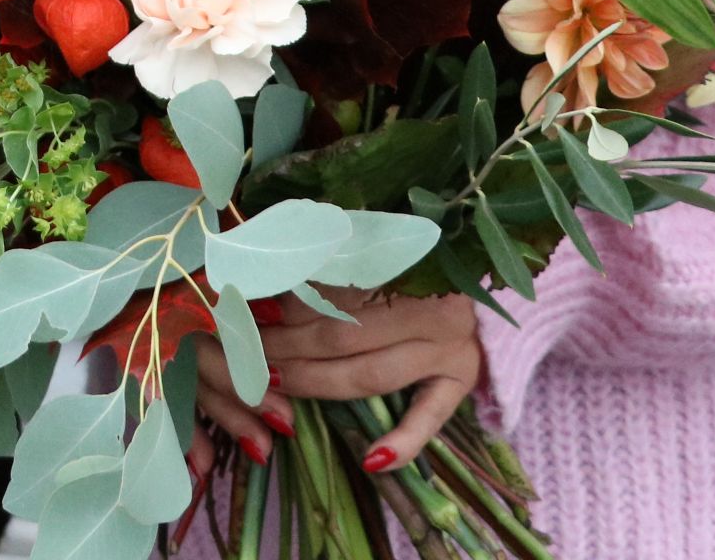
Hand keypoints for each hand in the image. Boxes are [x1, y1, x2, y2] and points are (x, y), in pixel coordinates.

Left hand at [188, 289, 480, 479]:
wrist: (471, 279)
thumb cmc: (406, 262)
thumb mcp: (367, 253)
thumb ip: (321, 266)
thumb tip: (254, 279)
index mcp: (405, 267)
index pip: (330, 293)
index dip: (283, 307)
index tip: (243, 315)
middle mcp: (428, 308)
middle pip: (343, 336)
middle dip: (288, 348)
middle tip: (245, 356)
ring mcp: (450, 348)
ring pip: (371, 375)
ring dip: (318, 384)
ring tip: (275, 388)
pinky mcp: (462, 380)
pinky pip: (431, 417)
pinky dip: (404, 442)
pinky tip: (371, 460)